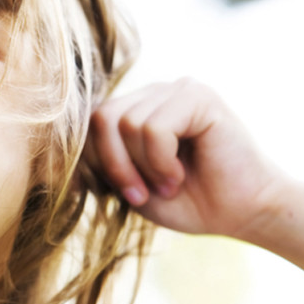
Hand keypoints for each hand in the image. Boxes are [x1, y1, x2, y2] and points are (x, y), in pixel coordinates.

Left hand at [89, 78, 284, 238]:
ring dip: (143, 167)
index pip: (91, 122)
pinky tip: (181, 176)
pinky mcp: (199, 96)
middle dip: (114, 165)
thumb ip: (101, 162)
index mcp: (137, 109)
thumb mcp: (131, 185)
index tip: (119, 195)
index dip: (96, 163)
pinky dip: (161, 162)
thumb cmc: (190, 202)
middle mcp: (155, 93)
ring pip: (127, 124)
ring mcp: (177, 90)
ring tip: (169, 185)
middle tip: (139, 194)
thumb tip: (58, 152)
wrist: (245, 213)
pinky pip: (154, 128)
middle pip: (102, 118)